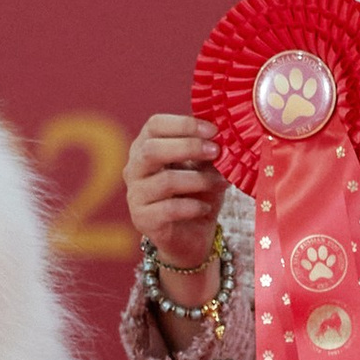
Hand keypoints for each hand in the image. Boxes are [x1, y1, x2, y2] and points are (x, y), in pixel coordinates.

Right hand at [124, 110, 228, 273]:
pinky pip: (169, 209)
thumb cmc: (197, 193)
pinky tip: (205, 208)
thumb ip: (207, 149)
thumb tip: (224, 135)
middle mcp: (134, 169)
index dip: (184, 124)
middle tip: (217, 151)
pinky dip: (193, 206)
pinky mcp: (142, 220)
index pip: (155, 125)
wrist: (191, 235)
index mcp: (146, 147)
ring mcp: (135, 195)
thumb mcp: (205, 166)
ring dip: (199, 180)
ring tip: (221, 183)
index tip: (213, 130)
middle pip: (152, 149)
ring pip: (165, 180)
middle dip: (188, 147)